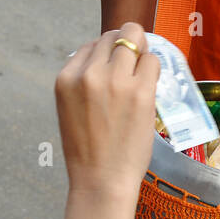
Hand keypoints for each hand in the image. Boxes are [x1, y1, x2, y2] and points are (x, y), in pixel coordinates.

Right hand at [54, 22, 158, 200]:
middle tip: (134, 64)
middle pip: (114, 36)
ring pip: (135, 41)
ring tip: (142, 75)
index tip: (114, 67)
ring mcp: (116, 80)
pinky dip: (153, 69)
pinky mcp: (140, 91)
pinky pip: (152, 61)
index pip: (91, 46)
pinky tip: (150, 86)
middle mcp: (89, 74)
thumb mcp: (70, 111)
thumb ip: (84, 84)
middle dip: (126, 46)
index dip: (107, 53)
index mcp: (66, 79)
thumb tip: (109, 61)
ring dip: (142, 54)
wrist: (101, 181)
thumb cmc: (88, 154)